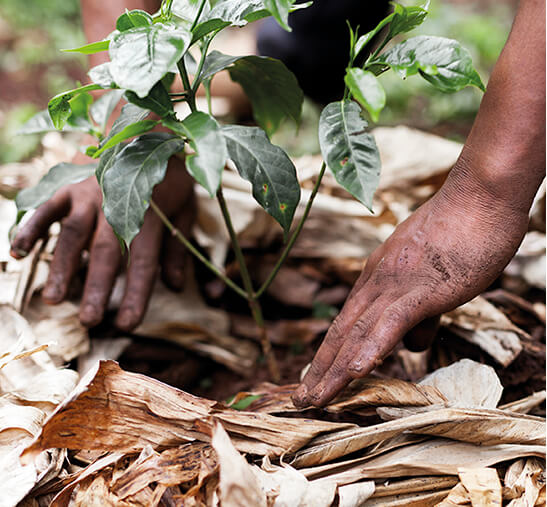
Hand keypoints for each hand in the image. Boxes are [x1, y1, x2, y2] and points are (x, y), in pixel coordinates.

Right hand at [10, 155, 193, 330]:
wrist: (141, 128)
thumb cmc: (166, 176)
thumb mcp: (184, 208)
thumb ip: (178, 247)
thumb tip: (176, 286)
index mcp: (149, 214)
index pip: (142, 261)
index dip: (135, 293)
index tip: (127, 323)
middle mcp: (116, 206)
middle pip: (106, 252)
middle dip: (96, 287)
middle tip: (88, 321)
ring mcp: (88, 195)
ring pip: (73, 234)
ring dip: (61, 267)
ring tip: (52, 299)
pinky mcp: (66, 186)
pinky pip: (45, 208)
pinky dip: (31, 229)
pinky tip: (18, 253)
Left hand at [292, 168, 529, 407]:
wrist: (479, 197)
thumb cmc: (461, 235)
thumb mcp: (432, 277)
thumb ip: (420, 313)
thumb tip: (413, 345)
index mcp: (378, 278)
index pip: (347, 322)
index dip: (329, 352)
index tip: (315, 377)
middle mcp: (377, 282)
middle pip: (342, 330)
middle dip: (320, 368)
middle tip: (300, 400)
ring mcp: (397, 284)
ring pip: (357, 332)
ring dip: (333, 369)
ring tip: (312, 400)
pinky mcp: (423, 289)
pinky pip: (391, 323)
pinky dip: (371, 348)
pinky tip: (353, 373)